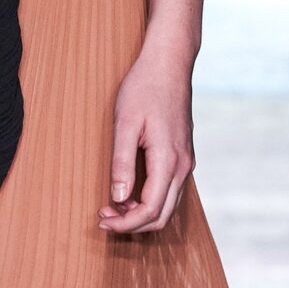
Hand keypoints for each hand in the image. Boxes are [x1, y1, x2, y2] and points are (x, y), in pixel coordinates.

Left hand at [100, 36, 194, 234]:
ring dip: (141, 213)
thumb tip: (119, 198)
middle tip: (104, 217)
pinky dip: (150, 200)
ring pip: (168, 205)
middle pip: (162, 216)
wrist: (170, 63)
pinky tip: (129, 192)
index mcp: (168, 160)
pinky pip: (170, 190)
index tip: (102, 220)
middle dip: (132, 224)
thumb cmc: (144, 88)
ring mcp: (186, 161)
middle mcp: (183, 166)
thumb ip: (122, 163)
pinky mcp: (183, 155)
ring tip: (112, 206)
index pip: (150, 210)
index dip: (125, 223)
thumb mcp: (125, 124)